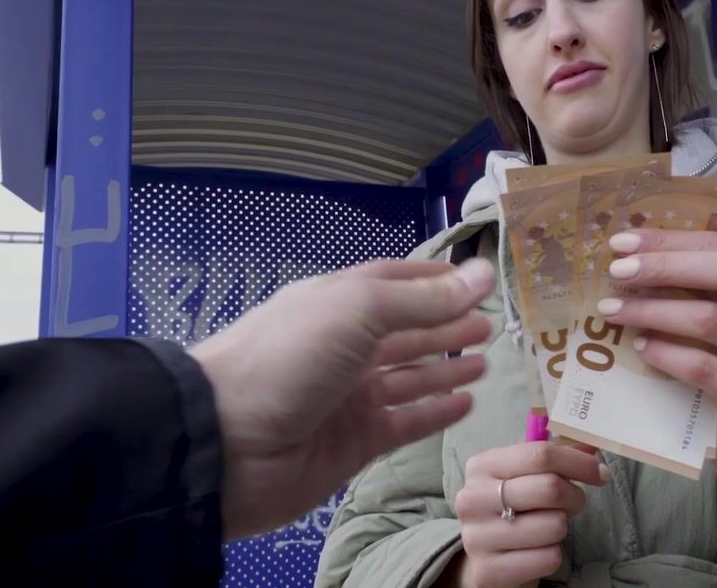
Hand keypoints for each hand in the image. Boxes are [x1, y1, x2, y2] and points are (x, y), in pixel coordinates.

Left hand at [191, 258, 495, 538]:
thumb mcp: (357, 311)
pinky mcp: (354, 442)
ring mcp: (347, 397)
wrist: (226, 444)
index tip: (476, 280)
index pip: (392, 282)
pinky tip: (466, 403)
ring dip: (445, 368)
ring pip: (407, 377)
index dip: (433, 280)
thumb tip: (483, 272)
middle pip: (403, 331)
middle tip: (491, 325)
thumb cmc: (289, 358)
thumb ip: (423, 299)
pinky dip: (434, 412)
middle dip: (445, 325)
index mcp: (335, 303)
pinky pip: (404, 423)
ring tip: (485, 361)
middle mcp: (341, 346)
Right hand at [447, 442, 610, 587]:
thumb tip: (591, 446)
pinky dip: (552, 555)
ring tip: (547, 529)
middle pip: (550, 488)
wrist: (483, 561)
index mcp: (481, 466)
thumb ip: (555, 458)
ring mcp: (477, 537)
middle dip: (575, 497)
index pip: (540, 454)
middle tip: (574, 504)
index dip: (579, 462)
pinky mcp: (489, 571)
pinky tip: (537, 552)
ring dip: (561, 528)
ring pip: (554, 525)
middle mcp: (472, 499)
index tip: (599, 472)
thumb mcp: (524, 478)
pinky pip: (548, 558)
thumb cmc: (510, 511)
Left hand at [598, 229, 716, 459]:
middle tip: (618, 273)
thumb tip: (633, 248)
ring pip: (715, 320)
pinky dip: (668, 354)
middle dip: (667, 267)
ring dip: (655, 311)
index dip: (676, 242)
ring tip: (617, 312)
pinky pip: (708, 369)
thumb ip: (700, 281)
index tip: (624, 244)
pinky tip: (642, 346)